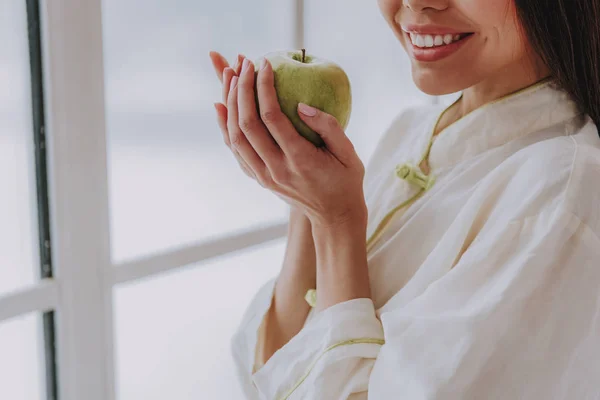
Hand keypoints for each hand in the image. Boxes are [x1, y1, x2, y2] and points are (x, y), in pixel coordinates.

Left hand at [213, 54, 366, 227]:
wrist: (334, 216)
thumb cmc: (345, 180)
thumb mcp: (348, 153)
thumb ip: (329, 127)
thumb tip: (301, 105)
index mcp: (300, 160)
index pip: (272, 118)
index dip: (263, 87)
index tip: (264, 64)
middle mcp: (277, 169)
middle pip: (247, 125)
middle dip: (242, 90)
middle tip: (243, 65)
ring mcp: (265, 176)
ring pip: (235, 138)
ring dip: (230, 105)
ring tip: (230, 77)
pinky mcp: (259, 179)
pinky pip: (235, 151)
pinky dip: (225, 127)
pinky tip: (222, 106)